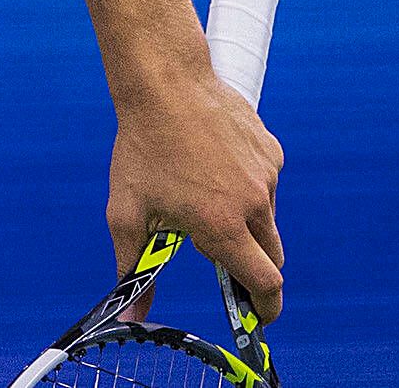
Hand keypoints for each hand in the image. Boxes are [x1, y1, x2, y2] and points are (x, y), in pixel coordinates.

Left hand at [107, 60, 285, 321]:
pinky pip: (266, 183)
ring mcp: (267, 175)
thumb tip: (130, 317)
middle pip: (271, 257)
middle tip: (221, 261)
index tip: (258, 316)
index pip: (265, 284)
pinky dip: (247, 187)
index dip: (265, 307)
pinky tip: (213, 166)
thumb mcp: (127, 214)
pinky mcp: (271, 151)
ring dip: (245, 222)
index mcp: (224, 226)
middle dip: (254, 269)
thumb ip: (132, 270)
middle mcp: (255, 203)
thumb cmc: (141, 148)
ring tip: (202, 196)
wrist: (165, 81)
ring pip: (266, 217)